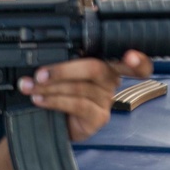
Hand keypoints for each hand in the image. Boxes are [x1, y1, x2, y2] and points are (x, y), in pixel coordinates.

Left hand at [17, 51, 152, 141]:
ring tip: (31, 87)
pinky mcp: (99, 117)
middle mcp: (111, 79)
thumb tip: (43, 49)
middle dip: (64, 69)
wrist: (53, 120)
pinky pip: (78, 105)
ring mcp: (106, 100)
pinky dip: (55, 101)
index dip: (138, 59)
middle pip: (95, 68)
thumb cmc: (60, 90)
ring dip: (51, 87)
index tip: (131, 56)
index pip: (131, 60)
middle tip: (40, 74)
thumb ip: (62, 57)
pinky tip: (40, 99)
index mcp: (106, 61)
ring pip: (81, 88)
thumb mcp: (61, 71)